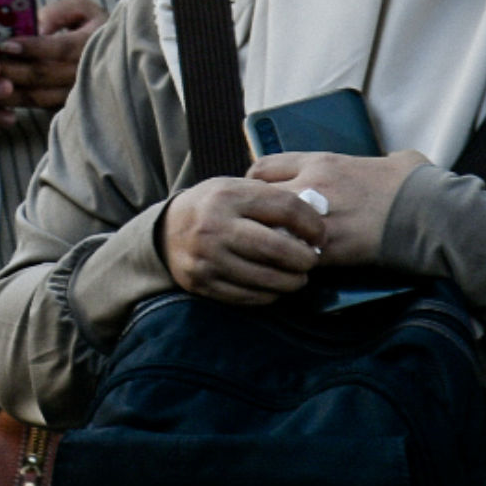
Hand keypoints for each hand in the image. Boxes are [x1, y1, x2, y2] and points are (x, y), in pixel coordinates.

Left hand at [0, 0, 109, 114]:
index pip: (60, 48)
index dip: (32, 48)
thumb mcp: (82, 10)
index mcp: (93, 43)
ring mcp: (78, 94)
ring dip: (8, 89)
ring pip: (39, 95)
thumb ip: (58, 13)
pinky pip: (38, 107)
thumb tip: (33, 25)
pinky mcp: (67, 106)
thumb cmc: (93, 26)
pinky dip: (14, 102)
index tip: (5, 45)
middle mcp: (87, 72)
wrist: (116, 56)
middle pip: (44, 74)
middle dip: (11, 69)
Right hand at [161, 177, 325, 303]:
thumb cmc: (214, 207)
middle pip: (279, 249)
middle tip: (312, 260)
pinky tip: (273, 286)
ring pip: (267, 279)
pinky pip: (250, 296)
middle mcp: (215, 227)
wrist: (165, 231)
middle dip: (305, 259)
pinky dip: (270, 294)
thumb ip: (272, 198)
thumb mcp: (236, 189)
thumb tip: (317, 216)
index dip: (312, 225)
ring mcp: (208, 258)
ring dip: (292, 281)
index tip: (320, 235)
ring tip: (297, 276)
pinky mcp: (203, 283)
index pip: (286, 208)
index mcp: (228, 196)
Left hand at [245, 150, 431, 267]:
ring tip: (270, 249)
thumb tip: (396, 163)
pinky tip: (294, 268)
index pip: (264, 166)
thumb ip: (382, 160)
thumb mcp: (394, 160)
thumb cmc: (418, 185)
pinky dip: (291, 263)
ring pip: (269, 229)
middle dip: (254, 213)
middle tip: (257, 226)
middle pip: (257, 197)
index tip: (258, 195)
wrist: (432, 214)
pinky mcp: (329, 249)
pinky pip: (294, 256)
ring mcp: (317, 218)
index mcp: (321, 162)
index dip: (256, 183)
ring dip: (268, 239)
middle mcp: (311, 186)